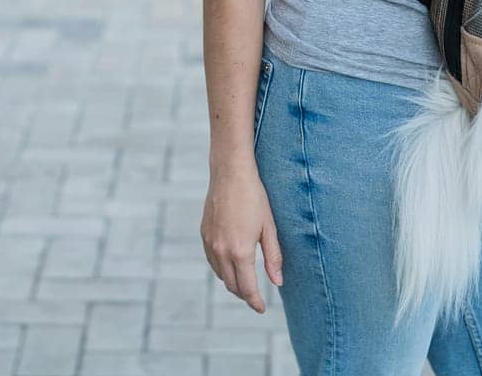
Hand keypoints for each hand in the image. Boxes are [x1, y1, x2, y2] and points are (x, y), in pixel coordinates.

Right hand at [201, 162, 282, 312]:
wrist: (230, 173)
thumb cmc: (254, 198)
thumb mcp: (269, 227)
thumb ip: (273, 257)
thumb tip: (277, 282)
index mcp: (240, 252)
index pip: (247, 288)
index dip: (255, 302)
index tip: (261, 309)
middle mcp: (222, 251)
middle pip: (232, 285)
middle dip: (244, 295)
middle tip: (255, 297)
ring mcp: (210, 243)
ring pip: (220, 275)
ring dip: (232, 282)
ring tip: (244, 282)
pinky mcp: (204, 234)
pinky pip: (212, 261)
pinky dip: (221, 269)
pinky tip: (230, 264)